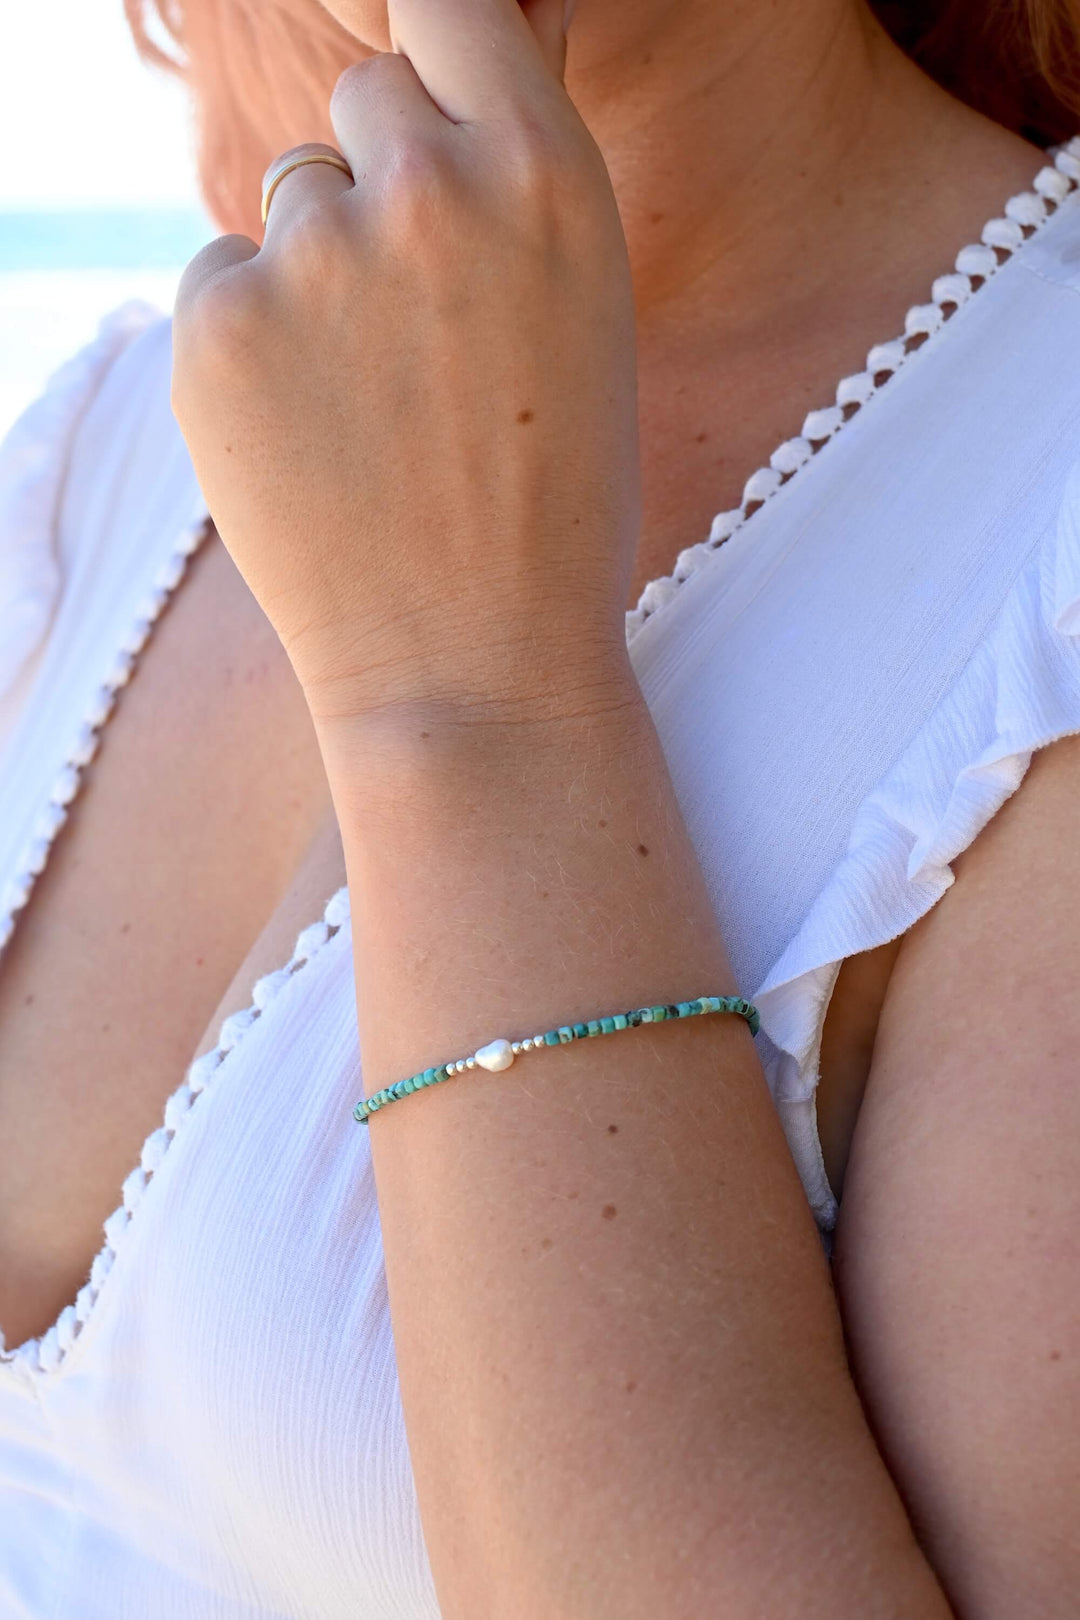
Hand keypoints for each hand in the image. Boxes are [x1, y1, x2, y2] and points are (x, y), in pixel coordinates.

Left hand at [171, 0, 640, 728]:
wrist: (477, 670)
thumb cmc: (554, 514)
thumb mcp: (586, 326)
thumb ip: (516, 190)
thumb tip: (457, 73)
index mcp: (548, 178)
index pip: (452, 7)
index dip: (438, 57)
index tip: (432, 111)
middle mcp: (429, 191)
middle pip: (366, 97)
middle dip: (384, 178)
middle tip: (416, 316)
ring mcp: (314, 260)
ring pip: (290, 197)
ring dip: (317, 269)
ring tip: (370, 403)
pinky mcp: (217, 330)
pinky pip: (221, 277)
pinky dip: (252, 340)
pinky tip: (310, 436)